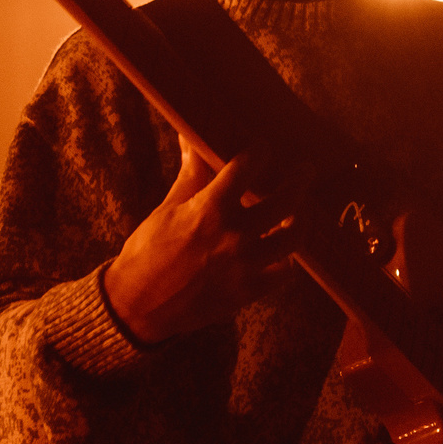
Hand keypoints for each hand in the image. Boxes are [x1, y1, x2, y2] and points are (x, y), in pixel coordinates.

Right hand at [103, 149, 303, 344]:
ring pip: (293, 238)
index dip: (260, 151)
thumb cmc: (147, 253)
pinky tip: (282, 251)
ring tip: (300, 211)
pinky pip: (283, 273)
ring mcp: (245, 266)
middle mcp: (234, 236)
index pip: (248, 167)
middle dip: (300, 180)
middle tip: (305, 170)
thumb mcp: (168, 208)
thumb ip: (191, 175)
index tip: (264, 146)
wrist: (137, 306)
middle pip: (286, 200)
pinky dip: (286, 260)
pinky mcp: (247, 292)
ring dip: (301, 220)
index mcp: (210, 210)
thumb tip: (191, 138)